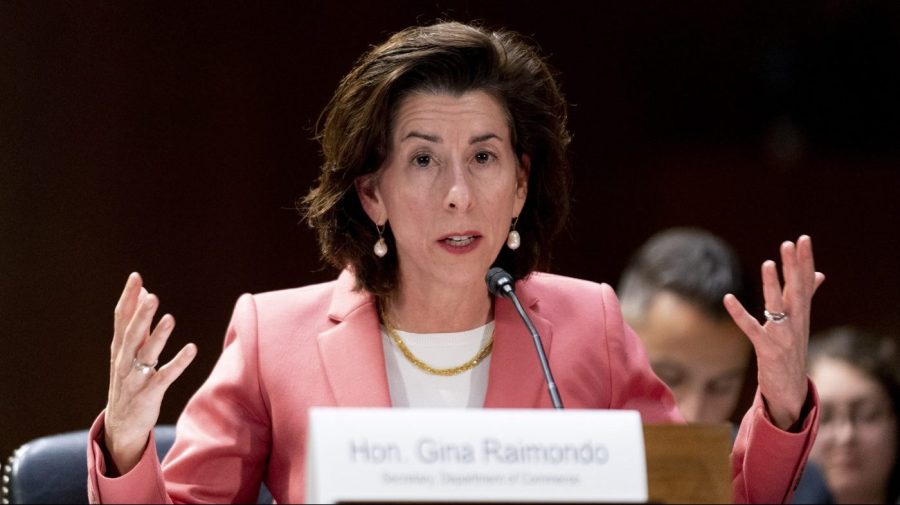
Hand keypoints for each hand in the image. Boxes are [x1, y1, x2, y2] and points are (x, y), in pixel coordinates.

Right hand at [104, 272, 196, 474]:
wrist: (121, 424)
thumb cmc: (127, 380)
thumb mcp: (128, 350)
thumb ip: (137, 322)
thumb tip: (145, 292)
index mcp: (119, 347)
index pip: (121, 318)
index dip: (128, 298)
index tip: (136, 277)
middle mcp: (124, 360)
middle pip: (132, 334)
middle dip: (141, 315)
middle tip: (152, 296)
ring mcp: (135, 378)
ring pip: (146, 354)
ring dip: (158, 337)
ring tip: (170, 318)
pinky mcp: (149, 393)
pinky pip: (165, 377)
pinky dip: (178, 363)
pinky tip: (192, 349)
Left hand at [723, 235, 824, 429]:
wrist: (791, 389)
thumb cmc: (793, 351)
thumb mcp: (801, 321)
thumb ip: (807, 296)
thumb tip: (818, 274)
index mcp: (802, 314)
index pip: (805, 282)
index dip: (804, 261)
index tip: (803, 239)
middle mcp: (796, 323)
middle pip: (795, 290)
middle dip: (793, 267)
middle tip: (789, 244)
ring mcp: (783, 337)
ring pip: (777, 307)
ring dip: (772, 286)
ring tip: (768, 264)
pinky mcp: (767, 350)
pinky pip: (751, 329)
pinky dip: (739, 313)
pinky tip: (728, 298)